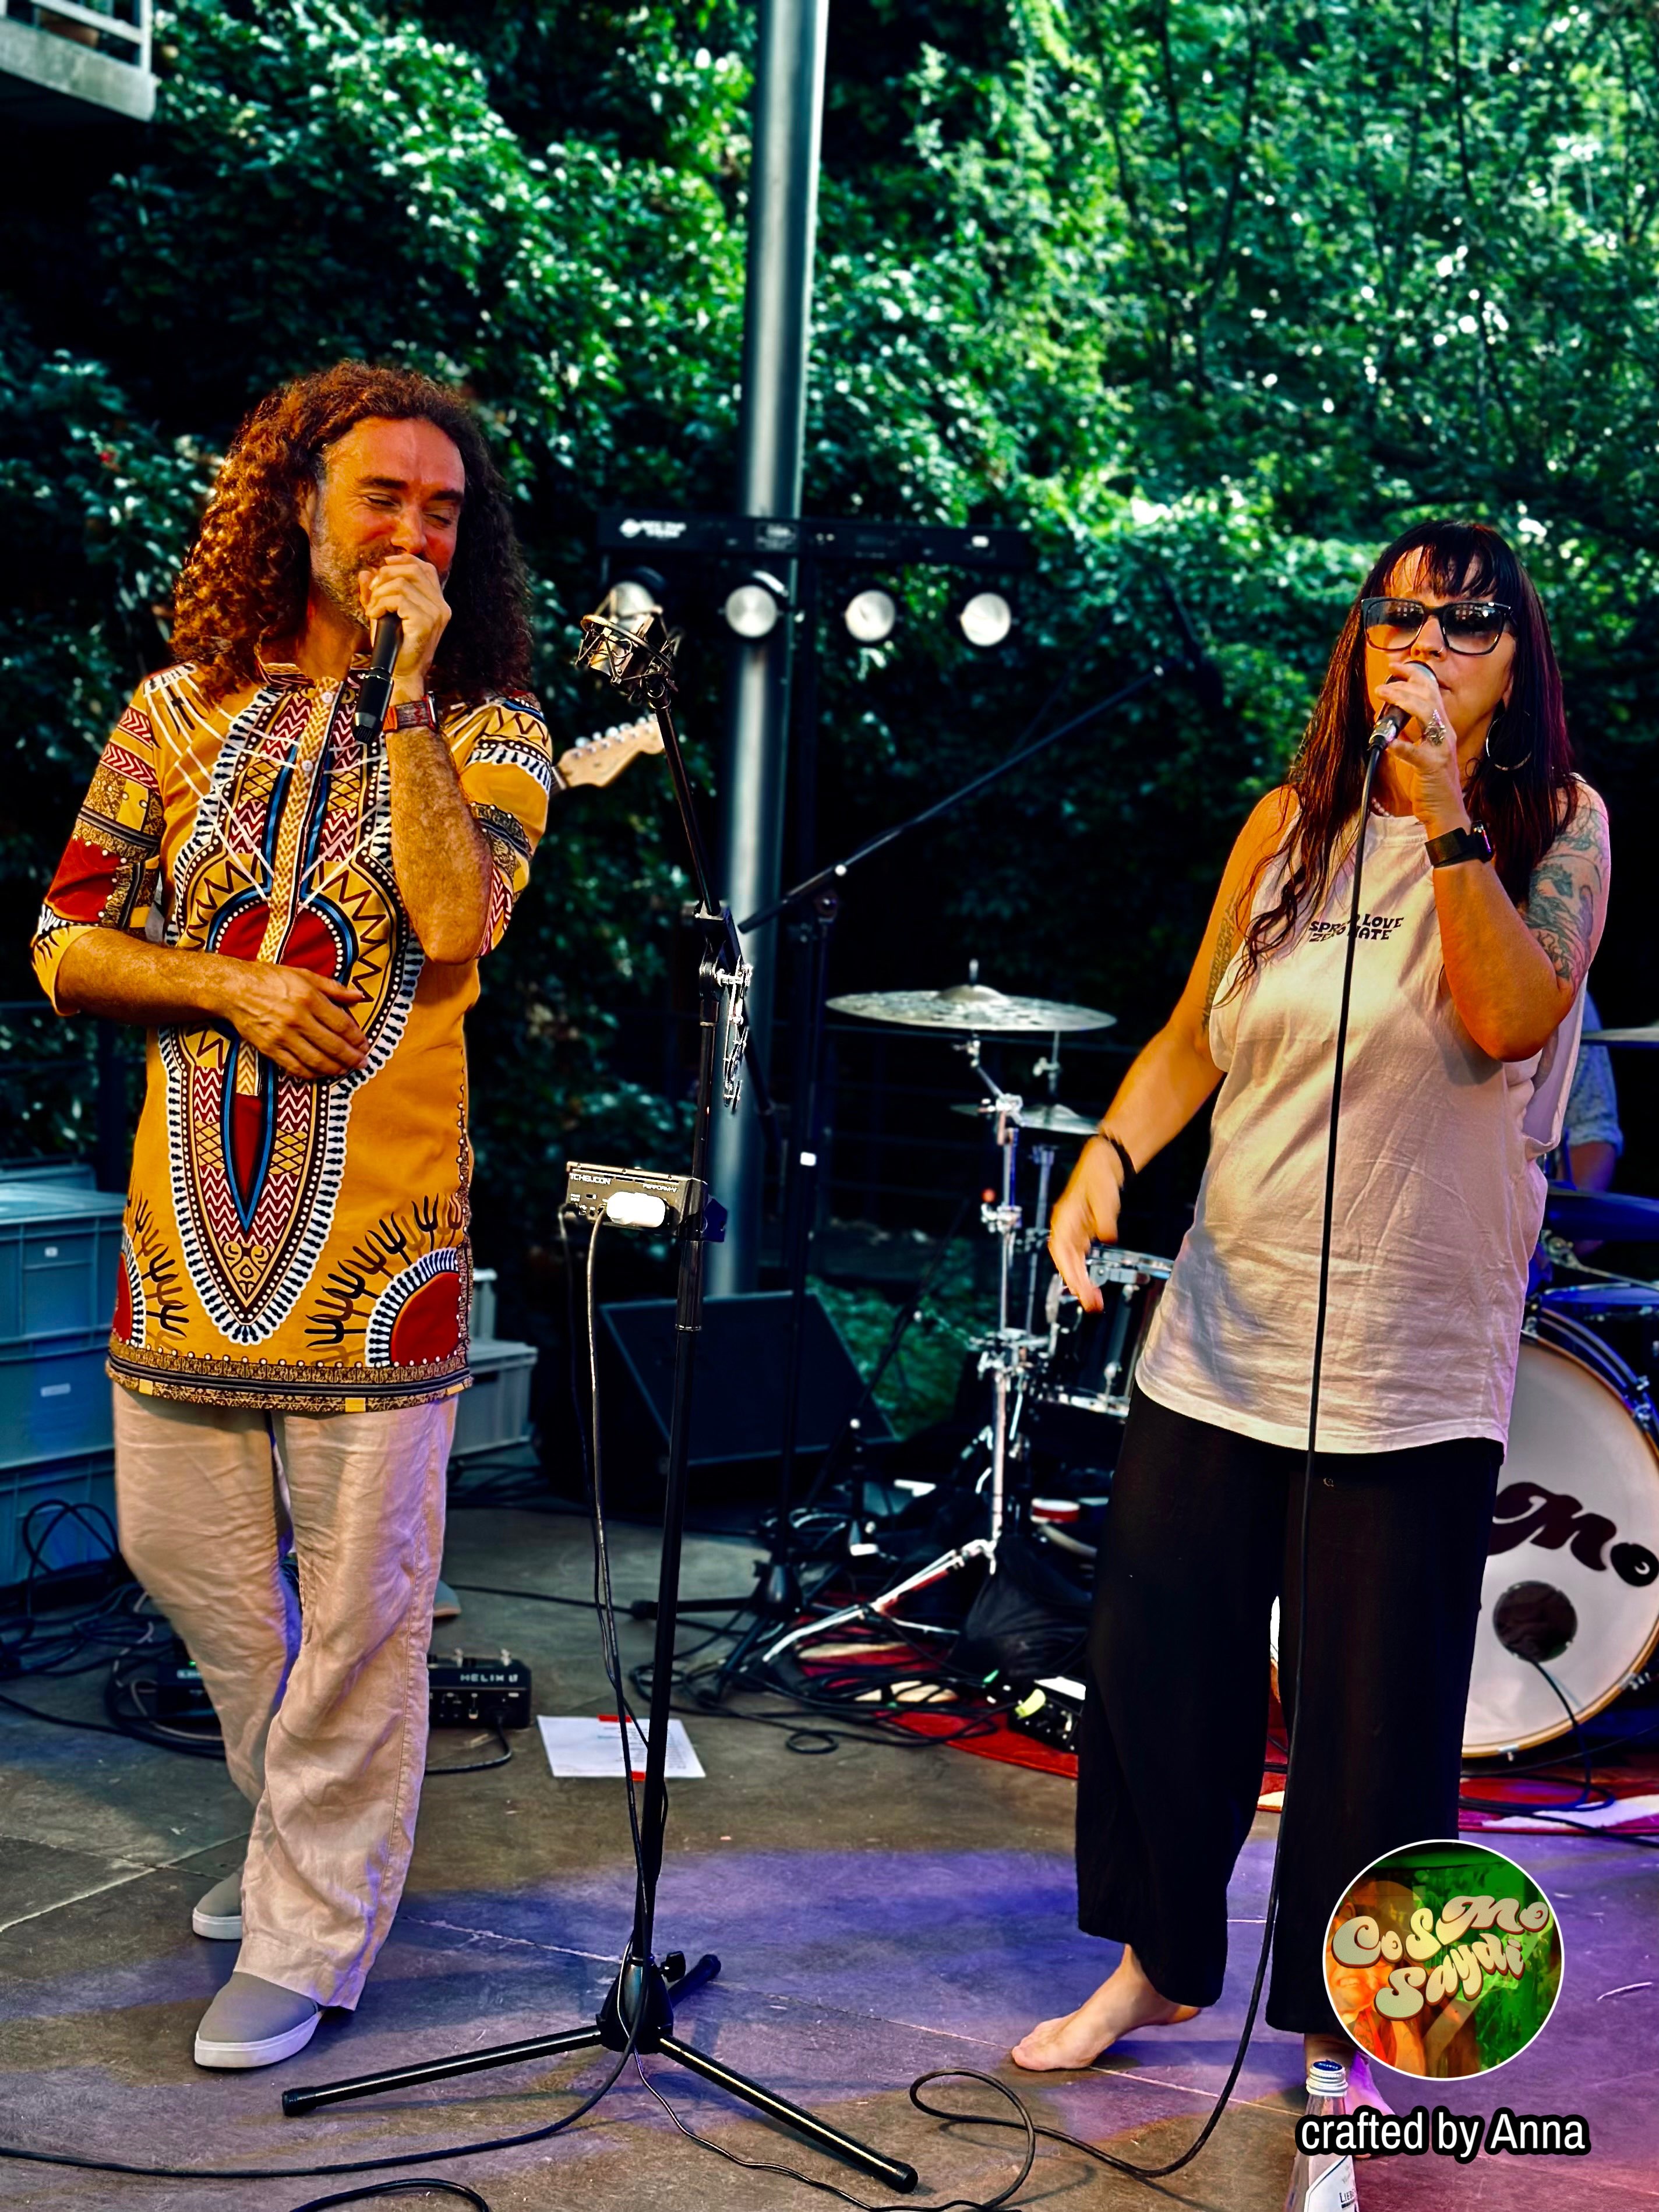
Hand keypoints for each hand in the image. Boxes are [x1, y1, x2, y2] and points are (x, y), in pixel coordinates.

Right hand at [216, 961, 370, 1080]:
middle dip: (352, 1058)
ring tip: (347, 1071)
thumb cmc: (269, 978)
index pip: (342, 1024)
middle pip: (333, 1045)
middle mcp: (297, 1018)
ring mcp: (282, 1035)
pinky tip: (322, 1074)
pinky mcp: (269, 1048)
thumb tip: (359, 996)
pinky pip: (294, 1067)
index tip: (365, 1045)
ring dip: (336, 1069)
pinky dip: (311, 1074)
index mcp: (309, 998)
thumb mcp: (304, 975)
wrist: (233, 989)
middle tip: (363, 1064)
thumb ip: (333, 988)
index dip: (357, 1038)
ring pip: (316, 1060)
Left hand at [360, 553, 450, 697]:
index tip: (384, 564)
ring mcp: (435, 614)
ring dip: (380, 594)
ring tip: (373, 608)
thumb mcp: (384, 613)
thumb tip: (366, 572)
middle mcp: (441, 606)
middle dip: (386, 575)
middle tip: (373, 592)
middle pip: (413, 570)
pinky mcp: (426, 622)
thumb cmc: (395, 646)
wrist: (402, 674)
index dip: (404, 560)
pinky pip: (398, 600)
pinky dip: (380, 604)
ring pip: (402, 584)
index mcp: (437, 602)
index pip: (425, 568)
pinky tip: (375, 615)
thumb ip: (377, 592)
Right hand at [1047, 1136, 1123, 1311]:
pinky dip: (1085, 1272)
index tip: (1080, 1289)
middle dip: (1077, 1285)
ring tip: (1093, 1302)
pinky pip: (1080, 1258)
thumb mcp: (1105, 1197)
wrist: (1103, 1164)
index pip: (1062, 1251)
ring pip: (1072, 1262)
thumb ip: (1106, 1219)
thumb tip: (1108, 1238)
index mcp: (1065, 1219)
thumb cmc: (1099, 1176)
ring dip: (1081, 1282)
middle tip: (1091, 1305)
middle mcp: (1065, 1227)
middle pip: (1066, 1261)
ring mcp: (1073, 1231)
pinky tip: (1092, 1285)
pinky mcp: (1082, 1233)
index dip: (1070, 1272)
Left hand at [1375, 662, 1469, 837]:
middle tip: (1384, 681)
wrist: (1446, 812)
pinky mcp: (1432, 767)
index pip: (1432, 693)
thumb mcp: (1423, 753)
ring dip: (1402, 702)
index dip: (1416, 676)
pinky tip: (1385, 742)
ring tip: (1382, 696)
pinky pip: (1415, 752)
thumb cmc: (1432, 783)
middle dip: (1406, 684)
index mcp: (1443, 729)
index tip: (1397, 667)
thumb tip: (1391, 722)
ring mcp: (1441, 750)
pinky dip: (1399, 745)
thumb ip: (1411, 736)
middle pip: (1429, 698)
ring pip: (1427, 714)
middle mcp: (1445, 734)